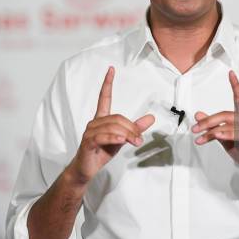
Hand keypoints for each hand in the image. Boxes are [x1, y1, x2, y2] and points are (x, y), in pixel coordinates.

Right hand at [70, 66, 154, 184]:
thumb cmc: (102, 152)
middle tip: (139, 139)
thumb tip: (151, 117)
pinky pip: (103, 136)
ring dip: (127, 135)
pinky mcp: (88, 142)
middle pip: (117, 118)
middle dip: (131, 128)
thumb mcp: (122, 139)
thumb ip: (135, 128)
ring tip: (135, 142)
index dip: (108, 83)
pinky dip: (114, 138)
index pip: (104, 97)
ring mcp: (90, 132)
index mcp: (101, 119)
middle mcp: (94, 122)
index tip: (111, 69)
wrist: (86, 169)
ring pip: (112, 127)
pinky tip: (121, 141)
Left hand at [192, 70, 238, 181]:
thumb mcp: (225, 137)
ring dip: (211, 131)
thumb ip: (213, 126)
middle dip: (208, 121)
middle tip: (195, 128)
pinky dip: (223, 135)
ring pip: (228, 124)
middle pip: (226, 114)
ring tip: (199, 138)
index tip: (231, 73)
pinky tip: (215, 136)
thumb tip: (198, 114)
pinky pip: (236, 135)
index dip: (235, 85)